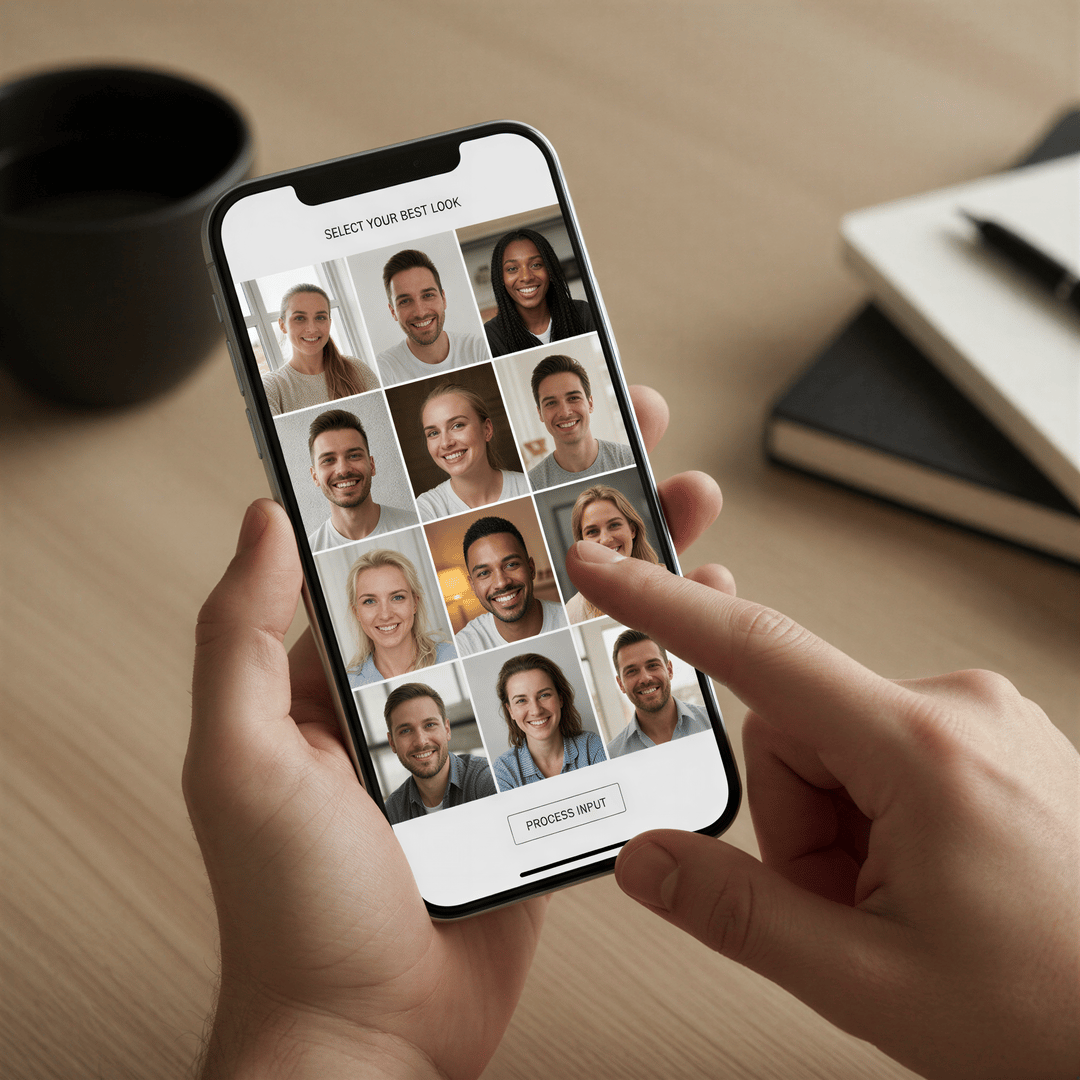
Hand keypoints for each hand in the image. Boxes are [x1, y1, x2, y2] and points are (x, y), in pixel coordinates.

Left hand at [184, 385, 721, 1077]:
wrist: (368, 1037)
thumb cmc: (290, 912)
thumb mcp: (241, 760)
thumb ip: (241, 638)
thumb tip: (263, 520)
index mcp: (350, 664)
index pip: (413, 541)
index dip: (467, 471)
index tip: (512, 411)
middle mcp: (423, 684)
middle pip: (508, 568)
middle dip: (569, 496)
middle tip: (621, 432)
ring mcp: (488, 730)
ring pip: (566, 624)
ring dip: (623, 561)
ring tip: (677, 504)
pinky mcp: (538, 780)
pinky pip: (596, 703)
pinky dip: (645, 658)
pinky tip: (689, 618)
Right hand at [567, 544, 1078, 1079]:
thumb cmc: (1058, 1009)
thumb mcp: (870, 979)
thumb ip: (737, 912)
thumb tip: (646, 861)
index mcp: (921, 750)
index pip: (758, 652)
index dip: (663, 605)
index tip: (605, 570)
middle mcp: (956, 708)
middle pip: (792, 731)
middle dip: (794, 823)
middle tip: (846, 904)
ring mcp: (981, 720)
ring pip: (835, 749)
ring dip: (836, 828)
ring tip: (896, 903)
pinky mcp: (990, 739)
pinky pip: (884, 754)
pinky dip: (876, 817)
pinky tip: (924, 877)